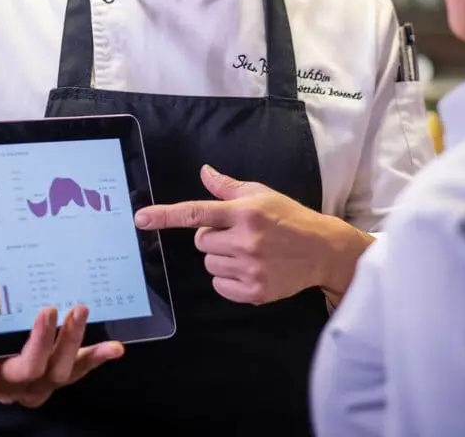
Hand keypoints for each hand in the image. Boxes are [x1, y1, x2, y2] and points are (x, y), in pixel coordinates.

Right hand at [0, 304, 123, 406]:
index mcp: (5, 380)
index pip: (27, 365)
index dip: (39, 342)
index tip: (47, 311)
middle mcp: (30, 385)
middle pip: (53, 366)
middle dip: (66, 337)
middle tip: (75, 307)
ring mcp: (48, 379)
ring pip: (70, 368)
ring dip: (84, 346)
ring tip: (93, 323)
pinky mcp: (61, 370)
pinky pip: (81, 367)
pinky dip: (98, 357)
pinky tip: (116, 348)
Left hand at [134, 164, 370, 304]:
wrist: (323, 249)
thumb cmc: (290, 217)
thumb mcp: (261, 194)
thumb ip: (228, 187)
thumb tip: (204, 172)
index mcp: (244, 212)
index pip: (196, 213)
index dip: (165, 215)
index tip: (141, 218)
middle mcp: (245, 239)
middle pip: (200, 242)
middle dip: (213, 238)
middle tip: (238, 235)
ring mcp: (250, 268)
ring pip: (209, 264)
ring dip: (221, 258)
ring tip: (248, 252)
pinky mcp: (255, 291)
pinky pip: (220, 286)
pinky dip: (228, 280)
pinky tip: (250, 269)